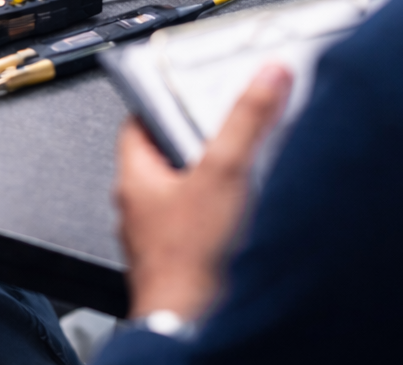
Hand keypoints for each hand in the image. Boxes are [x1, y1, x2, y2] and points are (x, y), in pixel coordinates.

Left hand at [115, 63, 292, 320]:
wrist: (195, 327)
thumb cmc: (190, 262)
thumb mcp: (225, 172)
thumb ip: (247, 121)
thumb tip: (265, 77)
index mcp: (136, 177)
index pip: (140, 119)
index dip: (166, 97)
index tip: (191, 85)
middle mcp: (142, 208)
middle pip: (170, 155)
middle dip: (202, 140)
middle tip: (233, 125)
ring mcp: (162, 237)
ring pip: (188, 192)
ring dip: (216, 180)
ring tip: (248, 167)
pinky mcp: (185, 261)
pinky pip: (203, 225)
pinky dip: (225, 215)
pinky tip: (249, 216)